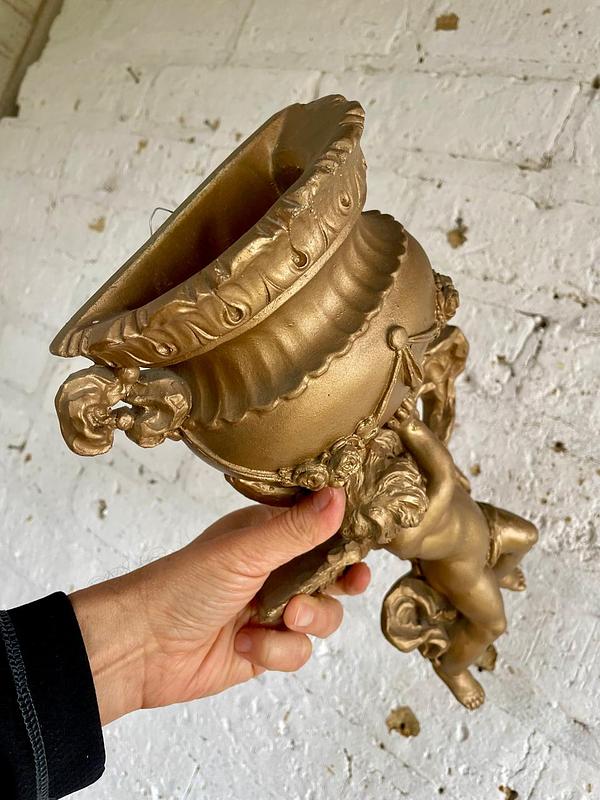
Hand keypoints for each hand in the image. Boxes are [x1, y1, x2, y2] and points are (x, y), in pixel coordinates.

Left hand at [70, 488, 369, 724]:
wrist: (143, 647)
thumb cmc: (185, 584)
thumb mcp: (246, 551)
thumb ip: (297, 529)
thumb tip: (340, 494)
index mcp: (268, 534)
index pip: (320, 527)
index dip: (345, 536)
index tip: (364, 543)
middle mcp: (274, 569)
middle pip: (332, 574)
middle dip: (340, 581)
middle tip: (351, 581)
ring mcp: (272, 610)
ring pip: (323, 616)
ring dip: (307, 619)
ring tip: (280, 618)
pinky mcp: (266, 649)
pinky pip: (299, 651)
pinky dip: (276, 651)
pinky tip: (246, 645)